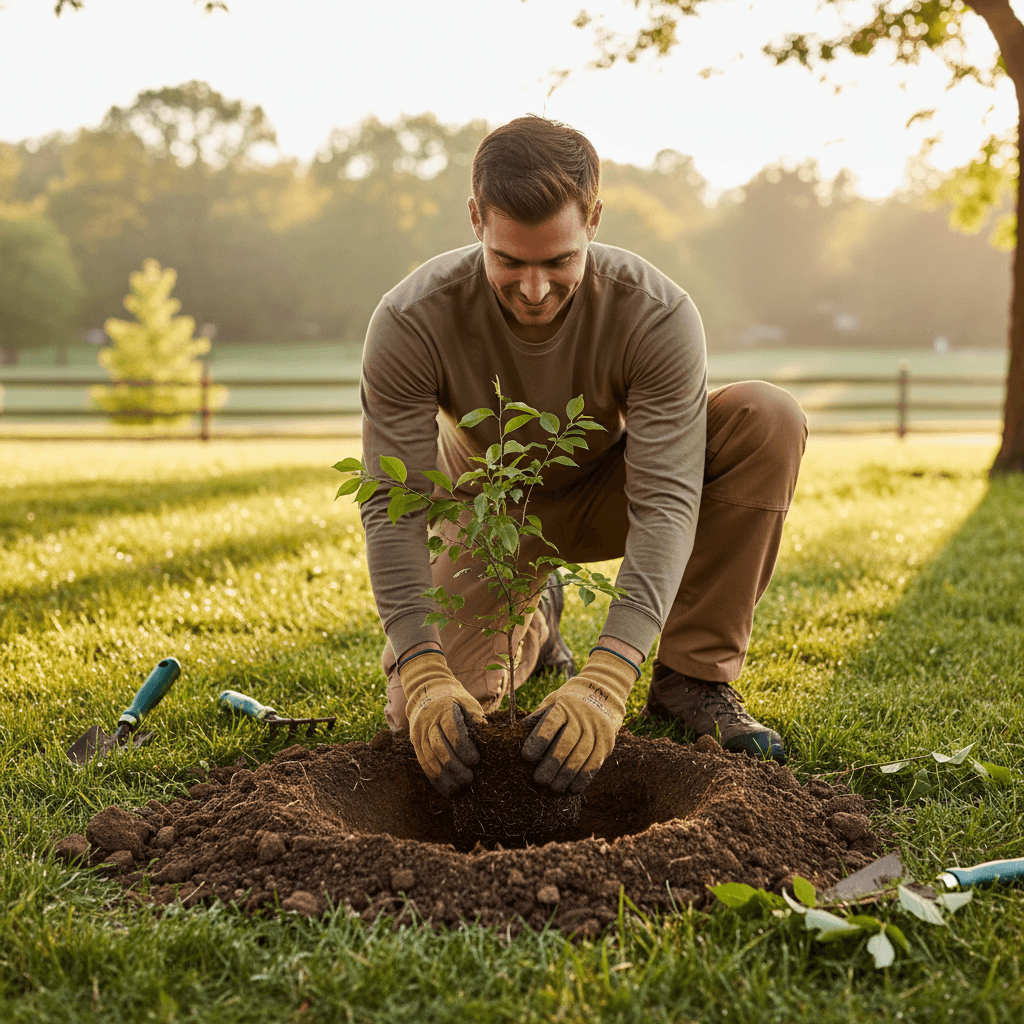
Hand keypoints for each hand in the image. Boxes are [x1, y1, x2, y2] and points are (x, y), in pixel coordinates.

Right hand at [398, 651, 486, 796]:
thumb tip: (487, 737)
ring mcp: (419, 732)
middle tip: (469, 779)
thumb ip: (476, 718)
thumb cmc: (453, 697)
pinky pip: (423, 762)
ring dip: (444, 776)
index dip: (463, 748)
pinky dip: (434, 777)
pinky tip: (445, 788)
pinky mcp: (415, 742)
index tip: (475, 760)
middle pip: (439, 748)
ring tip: (459, 788)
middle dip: (455, 766)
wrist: (427, 689)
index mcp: (444, 709)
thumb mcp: (468, 701)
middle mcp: (428, 721)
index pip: (452, 730)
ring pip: (429, 758)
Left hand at [521, 648, 637, 793]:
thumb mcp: (552, 702)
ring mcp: (597, 728)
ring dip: (567, 775)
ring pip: (582, 755)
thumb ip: (538, 718)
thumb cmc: (568, 703)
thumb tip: (516, 736)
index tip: (526, 757)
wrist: (603, 693)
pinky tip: (572, 789)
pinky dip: (583, 778)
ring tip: (554, 788)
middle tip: (539, 780)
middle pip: (567, 742)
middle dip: (552, 764)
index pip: (551, 722)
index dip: (539, 740)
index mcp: (565, 704)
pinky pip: (595, 763)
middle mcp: (583, 715)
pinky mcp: (607, 742)